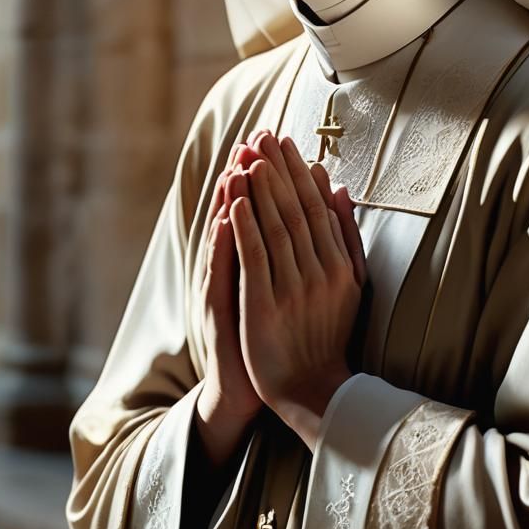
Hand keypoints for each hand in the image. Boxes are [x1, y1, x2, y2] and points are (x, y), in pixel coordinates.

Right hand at [195, 140, 263, 463]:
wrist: (249, 388)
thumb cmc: (271, 336)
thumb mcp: (280, 288)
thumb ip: (289, 250)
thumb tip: (312, 209)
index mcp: (253, 261)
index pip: (258, 209)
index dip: (265, 175)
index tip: (273, 140)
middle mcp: (232, 268)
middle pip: (238, 214)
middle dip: (247, 175)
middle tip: (252, 140)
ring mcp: (221, 286)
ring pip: (224, 236)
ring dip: (231, 199)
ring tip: (237, 166)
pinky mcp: (216, 309)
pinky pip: (219, 272)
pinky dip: (223, 245)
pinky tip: (228, 220)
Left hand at [229, 132, 364, 450]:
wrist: (312, 388)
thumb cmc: (327, 332)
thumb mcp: (350, 282)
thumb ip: (345, 236)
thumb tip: (340, 189)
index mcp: (338, 265)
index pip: (316, 208)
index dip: (299, 174)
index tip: (287, 144)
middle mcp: (319, 273)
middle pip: (296, 211)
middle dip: (279, 172)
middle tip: (264, 137)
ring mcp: (292, 290)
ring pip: (275, 230)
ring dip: (261, 192)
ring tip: (250, 159)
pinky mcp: (264, 306)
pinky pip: (255, 260)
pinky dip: (245, 229)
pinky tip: (236, 203)